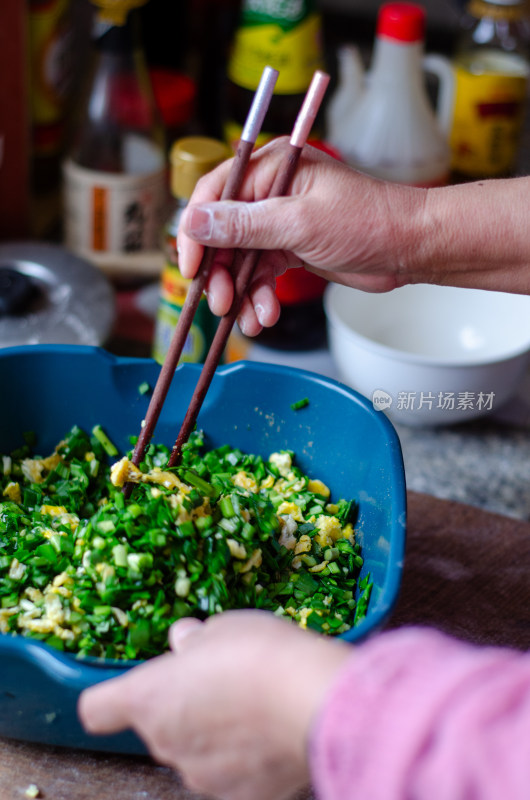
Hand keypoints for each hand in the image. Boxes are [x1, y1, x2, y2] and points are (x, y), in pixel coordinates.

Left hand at [78, 610, 350, 799]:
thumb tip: (184, 643)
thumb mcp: (221, 627)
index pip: (98, 708)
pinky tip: (270, 732)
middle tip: (220, 677)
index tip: (143, 682)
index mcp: (149, 698)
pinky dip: (242, 758)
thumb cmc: (260, 655)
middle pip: (157, 726)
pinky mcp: (240, 797)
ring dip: (212, 733)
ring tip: (252, 705)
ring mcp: (202, 776)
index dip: (114, 695)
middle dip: (182, 704)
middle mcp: (165, 743)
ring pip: (194, 751)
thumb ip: (193, 641)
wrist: (316, 700)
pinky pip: (230, 773)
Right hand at [177, 137, 424, 335]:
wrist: (409, 249)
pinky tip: (265, 315)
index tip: (191, 269)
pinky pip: (261, 275)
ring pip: (240, 261)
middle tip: (222, 304)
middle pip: (223, 235)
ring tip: (251, 319)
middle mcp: (271, 192)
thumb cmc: (367, 223)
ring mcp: (280, 222)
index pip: (214, 196)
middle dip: (221, 274)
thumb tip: (193, 221)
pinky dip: (259, 297)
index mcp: (271, 168)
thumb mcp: (300, 224)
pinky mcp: (291, 248)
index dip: (196, 234)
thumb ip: (244, 225)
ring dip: (240, 293)